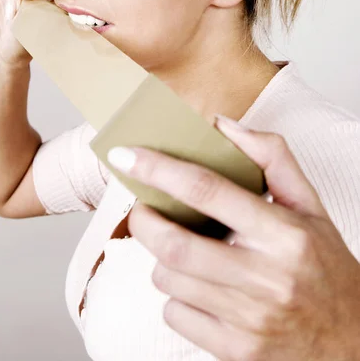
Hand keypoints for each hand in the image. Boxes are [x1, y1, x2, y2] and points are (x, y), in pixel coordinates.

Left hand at [107, 116, 359, 360]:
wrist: (350, 340)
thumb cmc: (324, 264)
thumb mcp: (308, 204)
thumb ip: (270, 156)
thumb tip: (221, 125)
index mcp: (283, 232)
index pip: (208, 191)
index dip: (159, 168)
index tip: (126, 155)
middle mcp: (265, 276)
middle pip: (174, 243)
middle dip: (143, 220)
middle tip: (143, 207)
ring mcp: (249, 318)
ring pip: (169, 279)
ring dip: (161, 258)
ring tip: (182, 248)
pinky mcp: (235, 349)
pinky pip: (175, 315)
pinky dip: (175, 296)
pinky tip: (199, 287)